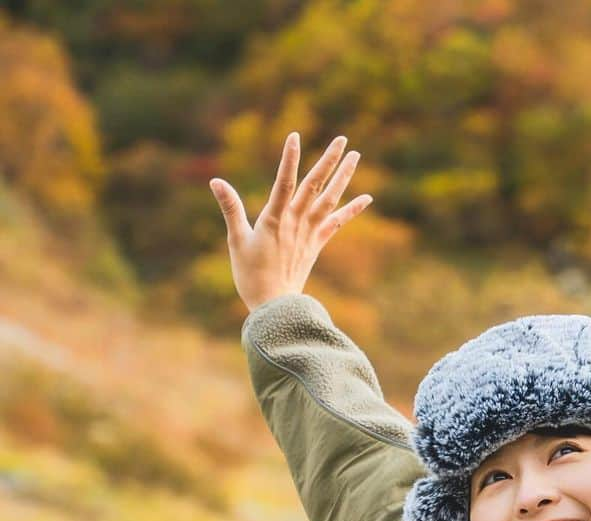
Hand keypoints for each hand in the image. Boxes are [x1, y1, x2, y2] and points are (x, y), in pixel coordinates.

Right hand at [210, 133, 372, 312]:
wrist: (275, 307)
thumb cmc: (251, 276)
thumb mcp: (236, 241)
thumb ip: (231, 209)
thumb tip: (215, 181)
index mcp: (274, 219)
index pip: (283, 183)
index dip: (290, 159)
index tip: (295, 136)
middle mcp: (296, 223)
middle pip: (314, 186)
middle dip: (328, 161)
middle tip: (342, 138)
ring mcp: (309, 233)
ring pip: (329, 199)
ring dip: (343, 177)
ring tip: (356, 155)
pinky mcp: (316, 244)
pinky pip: (337, 223)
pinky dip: (351, 210)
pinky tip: (367, 198)